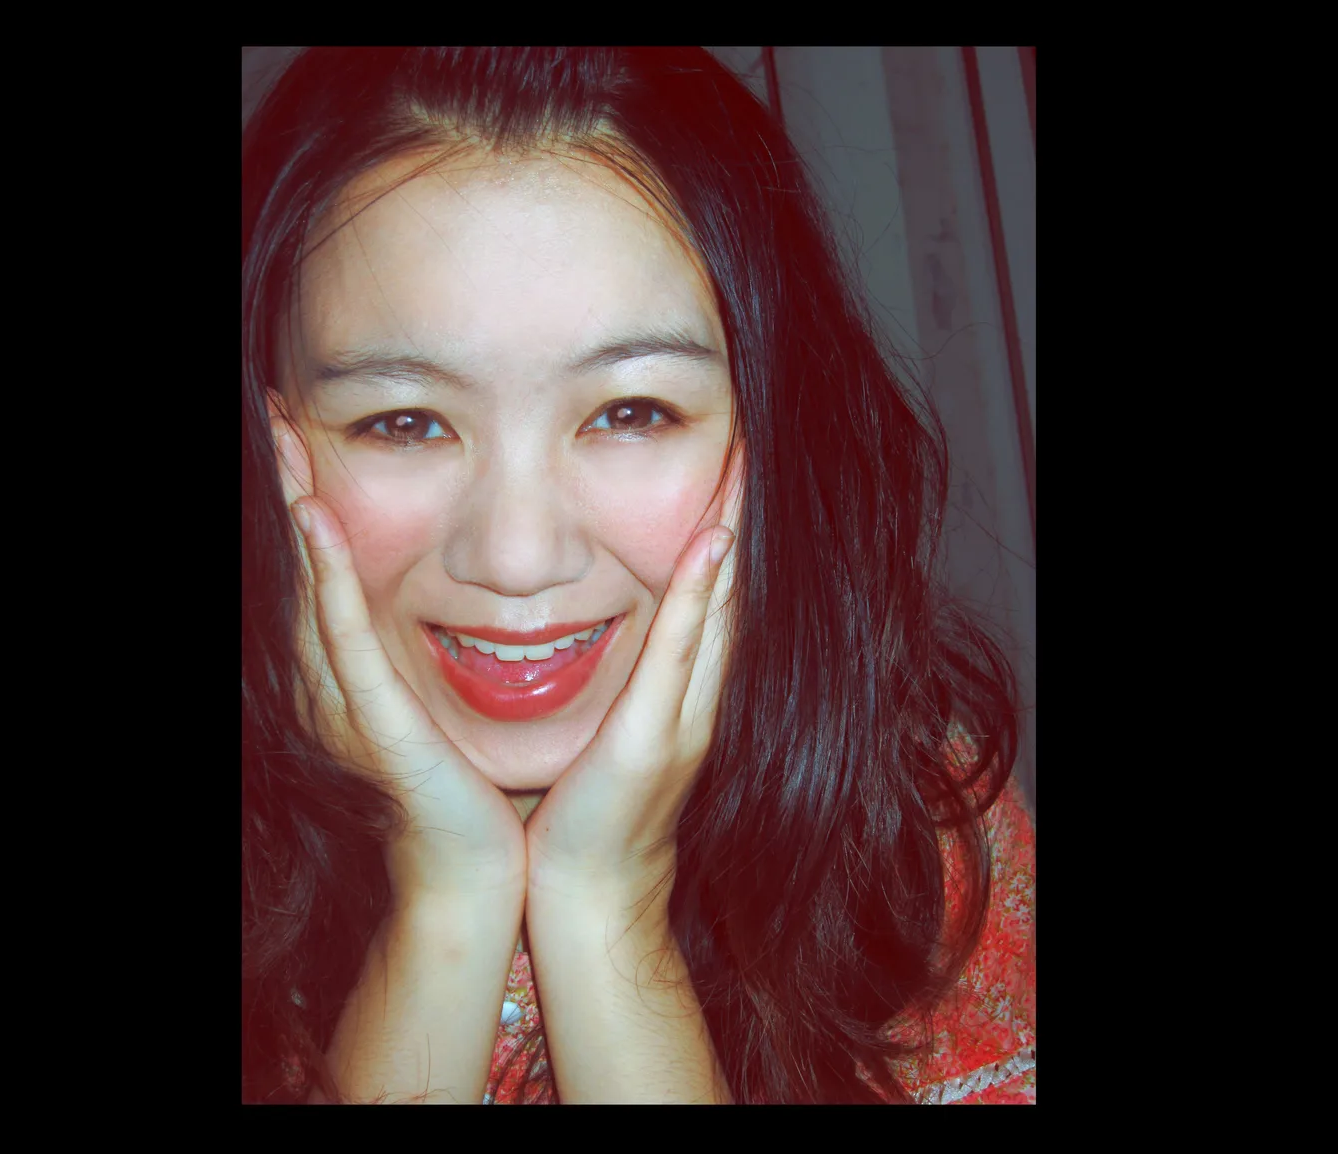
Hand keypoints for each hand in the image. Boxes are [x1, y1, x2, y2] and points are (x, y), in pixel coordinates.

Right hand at [271, 412, 526, 899]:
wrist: (475, 873)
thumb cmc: (471, 791)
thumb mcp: (442, 707)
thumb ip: (428, 657)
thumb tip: (464, 597)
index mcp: (357, 678)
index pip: (328, 578)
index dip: (310, 511)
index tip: (305, 443)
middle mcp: (338, 684)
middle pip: (306, 574)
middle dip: (291, 496)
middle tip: (279, 422)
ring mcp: (350, 702)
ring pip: (314, 591)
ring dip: (297, 517)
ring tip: (285, 448)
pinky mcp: (375, 722)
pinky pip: (344, 639)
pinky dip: (327, 579)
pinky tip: (314, 523)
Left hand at [525, 451, 742, 905]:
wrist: (588, 890)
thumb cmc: (591, 811)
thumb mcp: (617, 731)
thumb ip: (630, 681)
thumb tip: (612, 623)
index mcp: (687, 693)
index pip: (714, 598)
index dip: (726, 532)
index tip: (730, 466)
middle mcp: (699, 698)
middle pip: (730, 593)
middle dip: (738, 517)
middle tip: (749, 444)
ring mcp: (685, 717)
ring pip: (719, 611)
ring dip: (731, 537)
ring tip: (743, 467)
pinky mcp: (655, 739)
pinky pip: (682, 654)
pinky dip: (699, 598)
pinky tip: (709, 546)